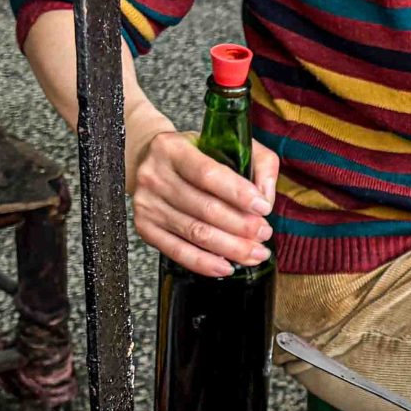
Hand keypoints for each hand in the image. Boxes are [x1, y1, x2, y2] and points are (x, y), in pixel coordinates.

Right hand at [128, 115, 278, 276]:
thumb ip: (257, 162)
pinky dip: (203, 262)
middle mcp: (155, 176)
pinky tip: (226, 267)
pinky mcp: (145, 227)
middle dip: (241, 226)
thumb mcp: (226, 143)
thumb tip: (266, 198)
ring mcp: (147, 204)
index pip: (208, 174)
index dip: (238, 193)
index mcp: (172, 149)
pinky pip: (177, 251)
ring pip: (195, 232)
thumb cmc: (195, 154)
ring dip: (230, 248)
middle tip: (264, 234)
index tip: (263, 208)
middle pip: (204, 208)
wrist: (149, 160)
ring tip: (255, 253)